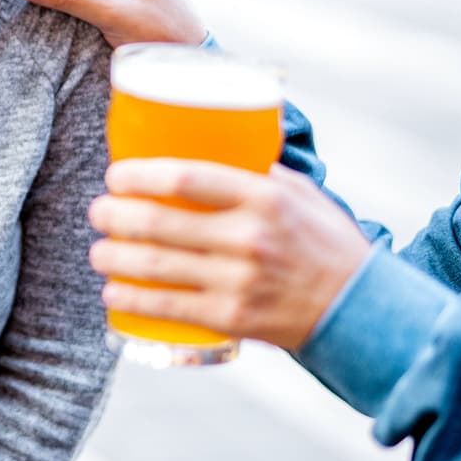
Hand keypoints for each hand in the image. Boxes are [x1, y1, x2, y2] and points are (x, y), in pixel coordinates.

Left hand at [87, 161, 370, 351]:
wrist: (363, 310)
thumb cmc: (325, 244)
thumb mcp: (301, 194)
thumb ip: (258, 171)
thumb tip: (214, 141)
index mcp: (264, 197)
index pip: (187, 178)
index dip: (139, 175)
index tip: (115, 175)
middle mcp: (249, 237)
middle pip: (160, 222)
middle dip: (114, 216)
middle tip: (98, 211)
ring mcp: (240, 281)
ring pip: (156, 267)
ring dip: (113, 258)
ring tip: (97, 251)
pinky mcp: (234, 319)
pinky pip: (170, 308)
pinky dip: (133, 300)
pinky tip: (112, 292)